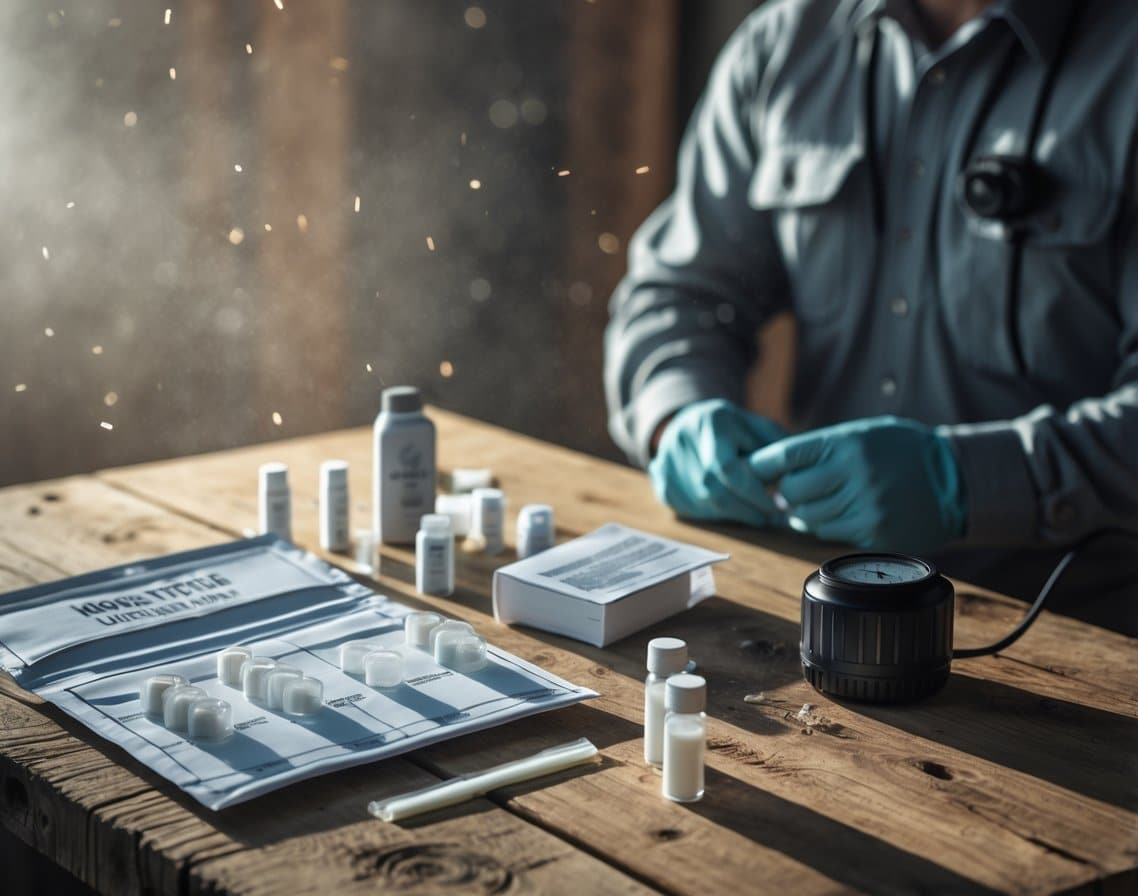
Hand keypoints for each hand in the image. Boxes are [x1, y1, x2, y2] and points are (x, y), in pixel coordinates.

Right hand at [649, 399, 788, 526]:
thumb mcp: (756, 426)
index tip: (776, 505)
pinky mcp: (660, 480)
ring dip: (731, 515)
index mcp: (710, 422)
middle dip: (746, 509)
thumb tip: (793, 477)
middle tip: (769, 517)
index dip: (754, 494)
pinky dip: (712, 514)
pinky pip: (687, 508)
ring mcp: (666, 461)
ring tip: (754, 516)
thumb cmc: (731, 427)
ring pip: (701, 502)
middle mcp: (682, 440)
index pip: (729, 468)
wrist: (688, 422)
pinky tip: (729, 511)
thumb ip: (775, 447)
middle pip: (713, 490)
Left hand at [748, 416, 966, 552]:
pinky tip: (839, 514)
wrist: (954, 478)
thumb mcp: (861, 435)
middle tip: (789, 491)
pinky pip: (829, 533)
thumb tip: (773, 469)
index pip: (784, 455)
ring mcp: (863, 506)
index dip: (761, 465)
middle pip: (790, 491)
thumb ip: (820, 449)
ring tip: (816, 502)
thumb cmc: (901, 451)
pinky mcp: (873, 532)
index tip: (751, 471)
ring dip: (804, 512)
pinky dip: (827, 526)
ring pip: (807, 517)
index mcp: (845, 443)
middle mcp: (852, 473)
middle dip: (785, 492)